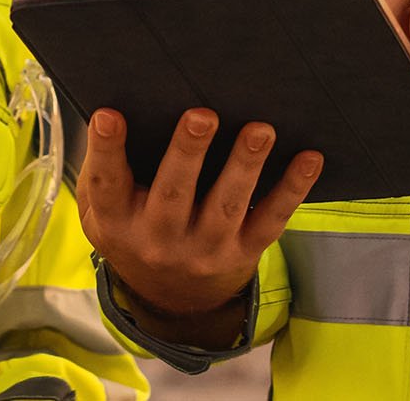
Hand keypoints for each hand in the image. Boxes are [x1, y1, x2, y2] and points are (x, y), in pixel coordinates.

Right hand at [78, 107, 319, 343]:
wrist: (172, 299)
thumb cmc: (133, 229)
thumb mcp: (101, 212)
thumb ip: (104, 169)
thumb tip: (113, 109)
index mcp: (116, 221)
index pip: (106, 184)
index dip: (106, 149)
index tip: (108, 115)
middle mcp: (159, 239)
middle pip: (173, 193)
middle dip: (188, 153)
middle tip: (202, 115)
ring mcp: (205, 249)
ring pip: (226, 205)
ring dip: (245, 166)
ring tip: (260, 130)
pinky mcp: (244, 252)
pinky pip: (271, 220)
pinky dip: (292, 189)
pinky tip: (308, 159)